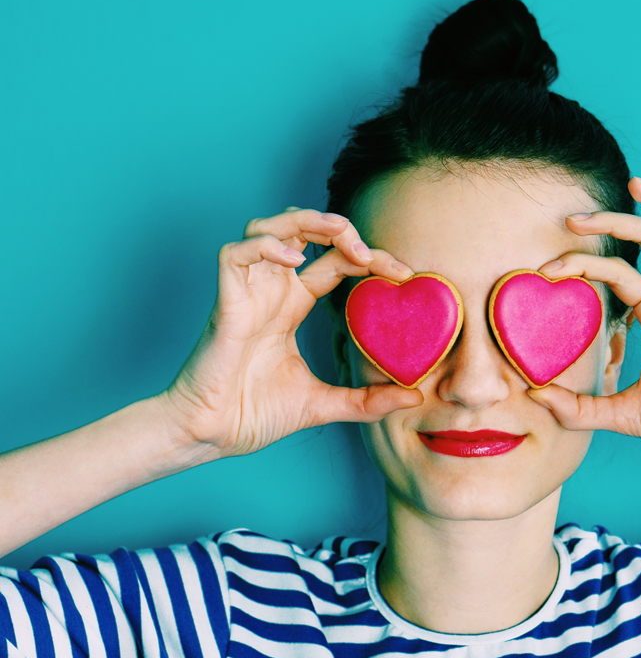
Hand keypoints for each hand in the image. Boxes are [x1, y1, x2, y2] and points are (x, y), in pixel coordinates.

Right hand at [159, 208, 422, 460]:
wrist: (210, 436)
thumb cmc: (253, 415)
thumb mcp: (323, 404)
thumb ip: (367, 400)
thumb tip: (414, 396)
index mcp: (293, 306)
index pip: (335, 261)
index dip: (370, 257)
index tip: (405, 275)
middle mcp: (272, 291)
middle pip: (304, 231)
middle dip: (341, 228)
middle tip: (370, 253)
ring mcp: (247, 293)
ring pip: (267, 226)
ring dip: (306, 222)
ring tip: (340, 237)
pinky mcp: (225, 304)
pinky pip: (234, 254)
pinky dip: (265, 246)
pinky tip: (294, 260)